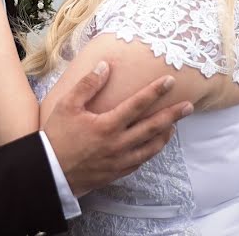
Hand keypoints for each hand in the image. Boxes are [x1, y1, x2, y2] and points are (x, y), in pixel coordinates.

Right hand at [43, 61, 193, 196]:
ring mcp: (119, 161)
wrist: (49, 173)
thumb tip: (105, 66)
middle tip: (189, 106)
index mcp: (107, 125)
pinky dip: (151, 151)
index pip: (138, 104)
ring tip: (175, 125)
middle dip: (173, 115)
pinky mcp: (117, 173)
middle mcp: (118, 144)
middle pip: (153, 127)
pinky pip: (141, 161)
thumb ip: (88, 85)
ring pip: (151, 148)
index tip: (170, 81)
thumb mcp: (67, 105)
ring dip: (165, 135)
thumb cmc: (56, 136)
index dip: (155, 91)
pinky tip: (154, 145)